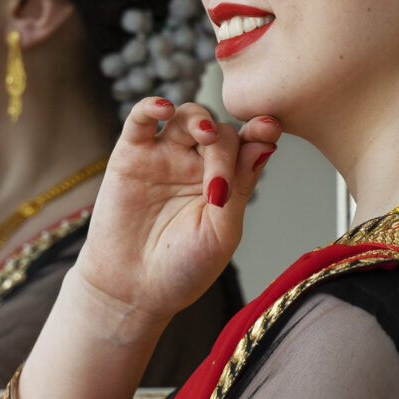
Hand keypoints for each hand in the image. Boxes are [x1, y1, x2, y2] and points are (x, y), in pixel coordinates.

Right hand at [73, 98, 279, 326]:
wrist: (133, 291)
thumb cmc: (182, 269)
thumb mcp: (222, 233)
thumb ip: (240, 188)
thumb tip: (264, 146)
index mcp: (227, 183)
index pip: (248, 147)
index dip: (260, 132)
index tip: (269, 129)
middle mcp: (197, 165)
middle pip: (220, 131)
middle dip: (226, 145)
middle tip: (219, 175)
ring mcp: (164, 157)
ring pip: (186, 117)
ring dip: (198, 117)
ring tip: (204, 134)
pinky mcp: (130, 156)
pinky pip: (140, 120)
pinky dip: (151, 107)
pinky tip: (163, 108)